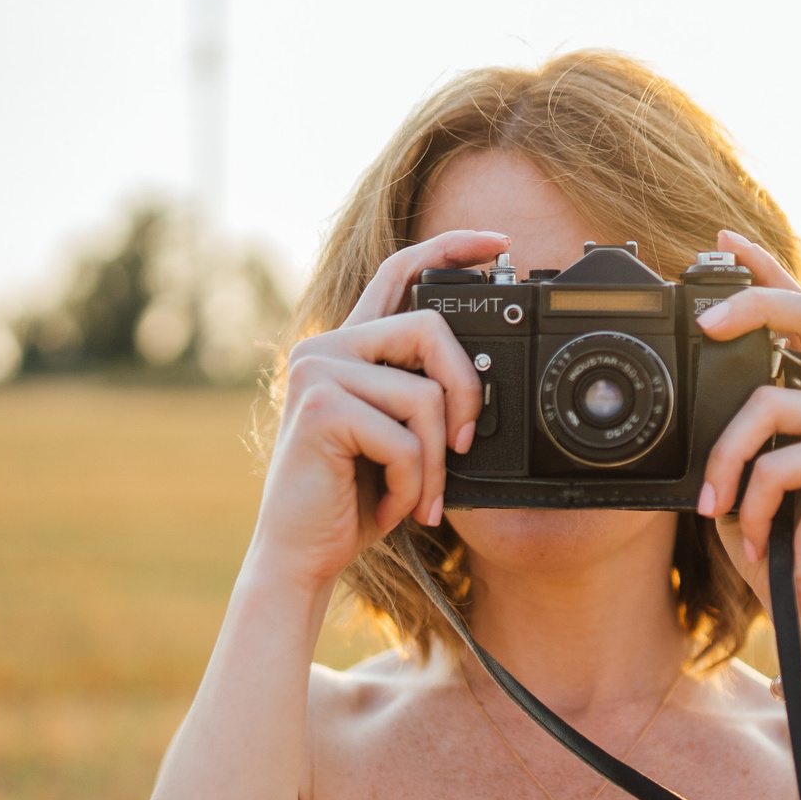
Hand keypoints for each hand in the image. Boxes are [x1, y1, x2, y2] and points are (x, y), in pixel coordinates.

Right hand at [245, 230, 503, 597]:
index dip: (449, 247)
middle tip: (464, 445)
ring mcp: (318, 373)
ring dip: (435, 461)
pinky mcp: (321, 409)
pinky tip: (391, 508)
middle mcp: (327, 348)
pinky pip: (406, 440)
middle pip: (430, 327)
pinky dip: (414, 485)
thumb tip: (481, 381)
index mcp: (349, 348)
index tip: (498, 243)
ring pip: (425, 396)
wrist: (303, 556)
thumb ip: (424, 395)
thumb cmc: (354, 501)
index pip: (399, 272)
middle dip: (466, 392)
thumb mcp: (401, 438)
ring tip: (418, 496)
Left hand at [692, 230, 800, 637]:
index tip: (724, 240)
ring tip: (718, 506)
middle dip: (758, 301)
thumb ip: (737, 421)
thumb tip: (697, 381)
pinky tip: (756, 537)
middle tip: (707, 320)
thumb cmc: (777, 543)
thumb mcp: (744, 469)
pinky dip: (752, 501)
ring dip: (725, 459)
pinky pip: (779, 459)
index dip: (768, 270)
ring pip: (769, 402)